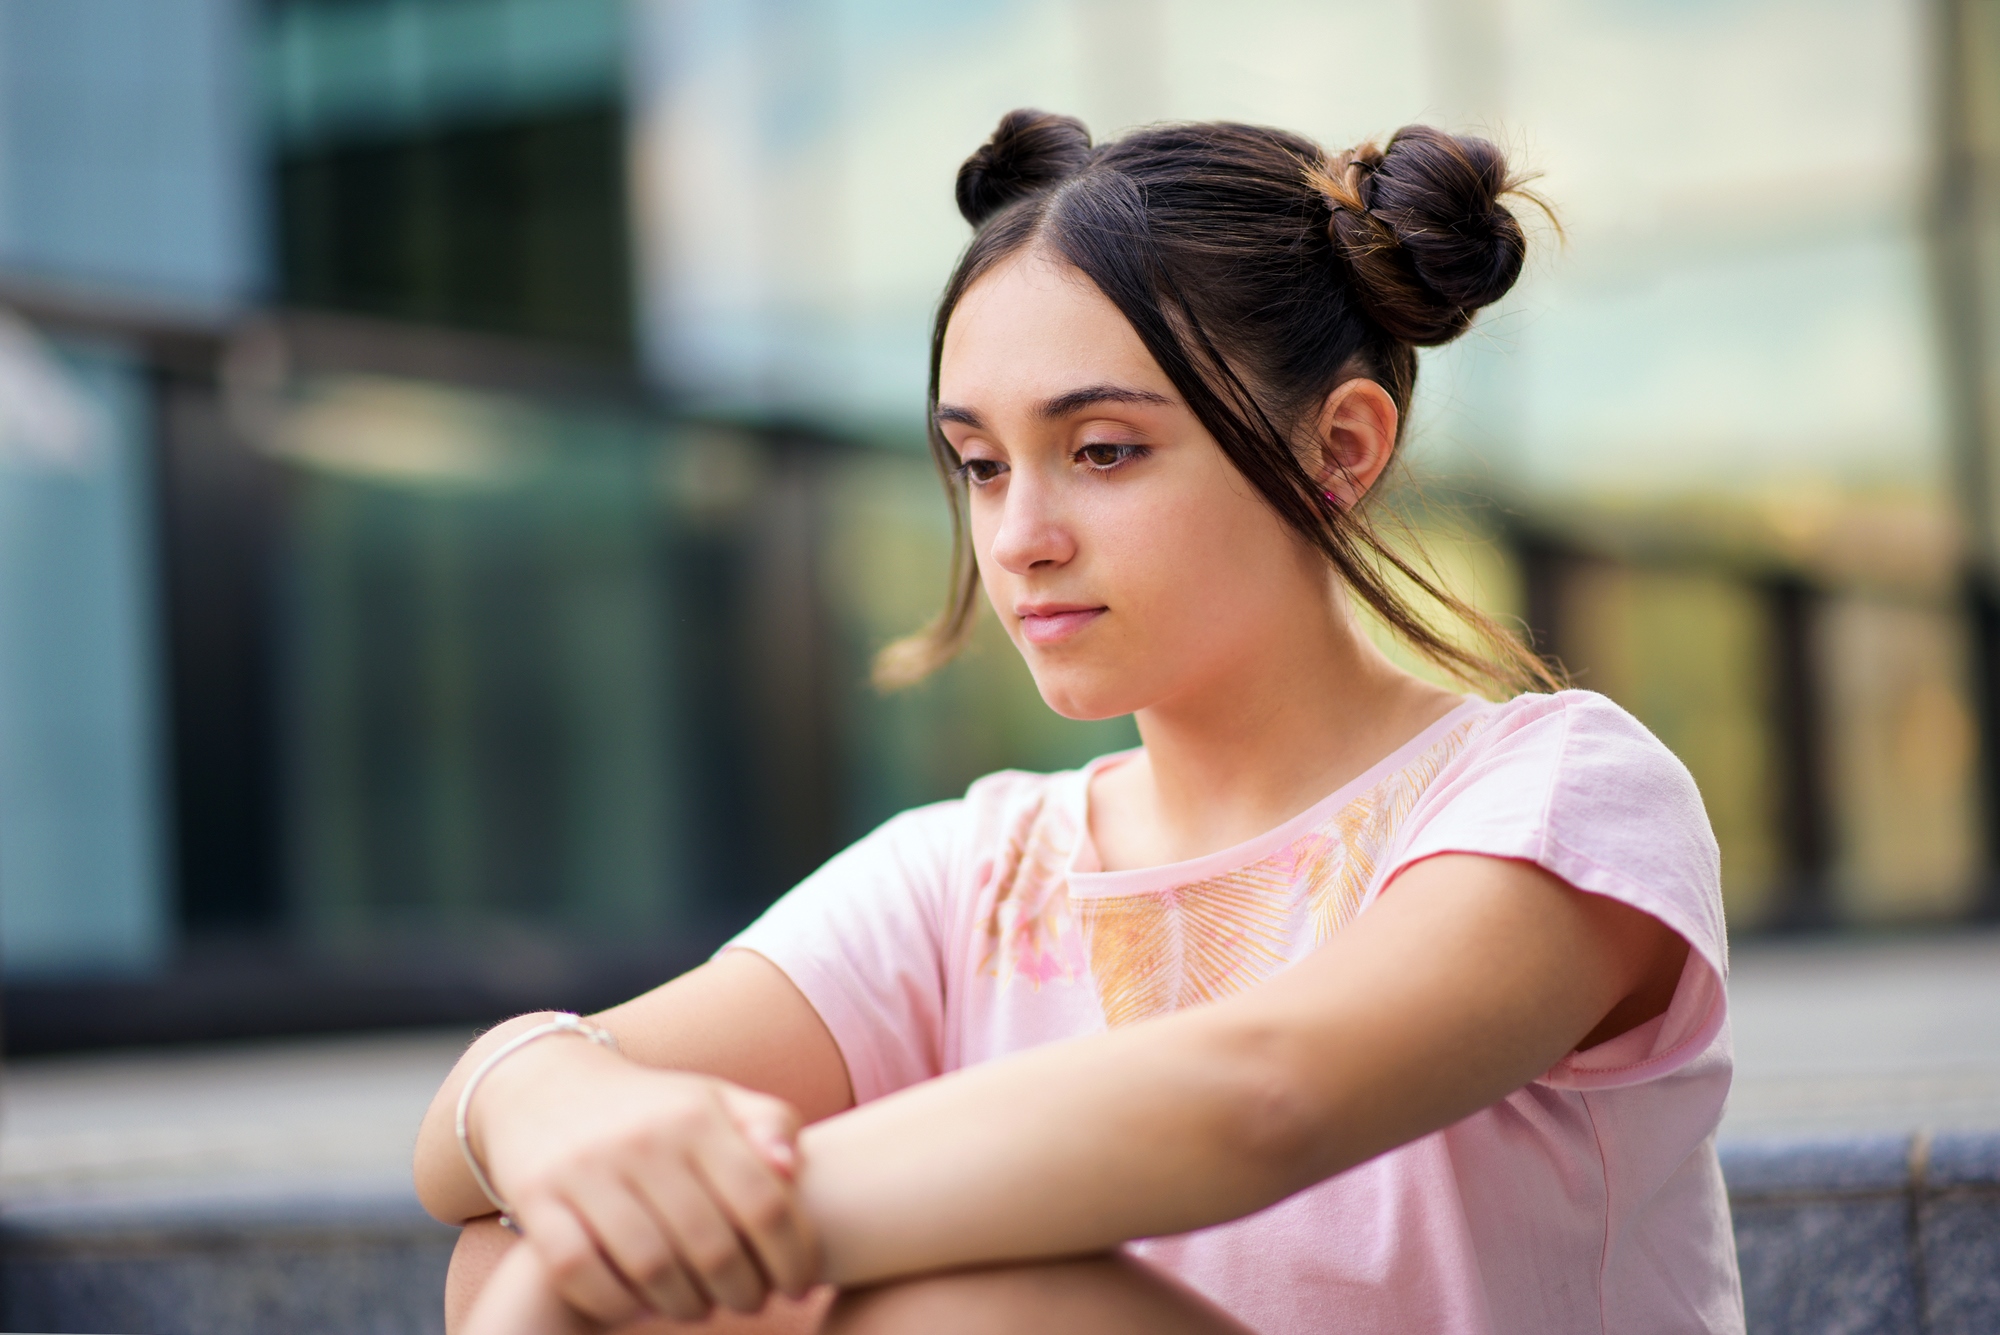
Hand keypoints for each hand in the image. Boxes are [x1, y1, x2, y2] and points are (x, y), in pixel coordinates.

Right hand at [470, 1038, 819, 1324]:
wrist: (544, 1087)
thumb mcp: (713, 1100)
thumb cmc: (653, 1109)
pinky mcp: (538, 1198)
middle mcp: (644, 1140)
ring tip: (701, 1308)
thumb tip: (790, 1169)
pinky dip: (616, 1303)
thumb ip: (767, 1124)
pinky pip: (581, 1271)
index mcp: (697, 1116)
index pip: (766, 1202)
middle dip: (744, 1292)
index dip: (794, 1256)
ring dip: (687, 1305)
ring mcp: (587, 1169)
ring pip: (652, 1268)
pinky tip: (639, 1307)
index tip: (800, 1286)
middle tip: (751, 1304)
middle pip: (713, 1247)